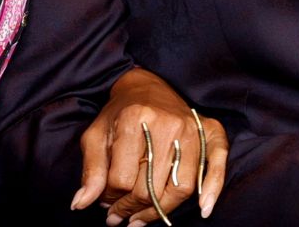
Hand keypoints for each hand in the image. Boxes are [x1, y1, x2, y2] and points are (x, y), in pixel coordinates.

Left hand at [73, 67, 230, 223]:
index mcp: (133, 120)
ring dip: (161, 211)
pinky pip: (217, 164)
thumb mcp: (96, 137)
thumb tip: (81, 204)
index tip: (106, 203)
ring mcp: (191, 128)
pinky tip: (204, 209)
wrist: (145, 85)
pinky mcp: (210, 130)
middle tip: (121, 217)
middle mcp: (166, 124)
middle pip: (151, 188)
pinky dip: (213, 188)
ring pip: (182, 187)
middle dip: (131, 209)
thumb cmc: (118, 114)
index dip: (110, 198)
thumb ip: (90, 171)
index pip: (121, 179)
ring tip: (142, 219)